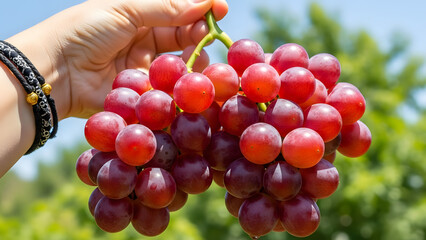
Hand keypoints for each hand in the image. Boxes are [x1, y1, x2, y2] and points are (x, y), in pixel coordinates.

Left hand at [8, 0, 227, 118]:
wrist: (55, 69)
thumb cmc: (85, 30)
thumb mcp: (125, 9)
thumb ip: (166, 8)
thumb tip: (204, 3)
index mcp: (139, 18)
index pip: (177, 13)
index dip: (199, 12)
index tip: (220, 11)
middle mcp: (144, 43)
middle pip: (182, 39)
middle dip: (198, 36)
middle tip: (207, 36)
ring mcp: (144, 70)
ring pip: (178, 66)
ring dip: (192, 62)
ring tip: (196, 61)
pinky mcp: (142, 94)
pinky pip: (167, 89)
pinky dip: (179, 86)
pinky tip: (188, 83)